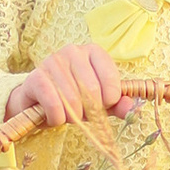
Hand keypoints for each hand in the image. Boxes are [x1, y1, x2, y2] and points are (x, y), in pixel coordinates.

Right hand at [6, 43, 130, 129]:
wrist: (37, 101)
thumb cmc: (72, 98)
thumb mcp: (99, 102)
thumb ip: (118, 104)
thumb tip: (133, 110)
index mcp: (93, 52)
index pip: (111, 79)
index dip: (109, 101)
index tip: (103, 107)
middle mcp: (73, 51)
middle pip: (92, 91)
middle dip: (90, 112)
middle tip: (84, 116)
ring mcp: (52, 62)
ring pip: (72, 100)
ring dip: (72, 117)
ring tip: (68, 115)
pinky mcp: (36, 77)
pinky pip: (54, 105)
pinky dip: (57, 118)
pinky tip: (55, 117)